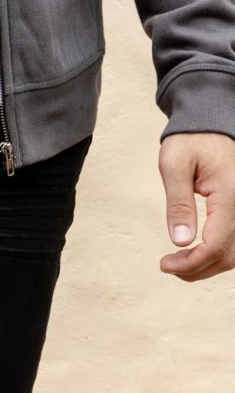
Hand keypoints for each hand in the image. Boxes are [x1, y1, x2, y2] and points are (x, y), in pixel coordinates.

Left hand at [158, 132, 234, 281]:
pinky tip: (194, 252)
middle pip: (228, 256)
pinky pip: (234, 241)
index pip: (216, 245)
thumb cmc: (190, 140)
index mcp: (230, 194)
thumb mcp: (175, 166)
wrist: (209, 124)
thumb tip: (181, 241)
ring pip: (233, 254)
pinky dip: (215, 254)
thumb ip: (178, 204)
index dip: (191, 263)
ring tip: (177, 262)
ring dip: (206, 265)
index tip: (165, 264)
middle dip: (197, 269)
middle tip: (168, 265)